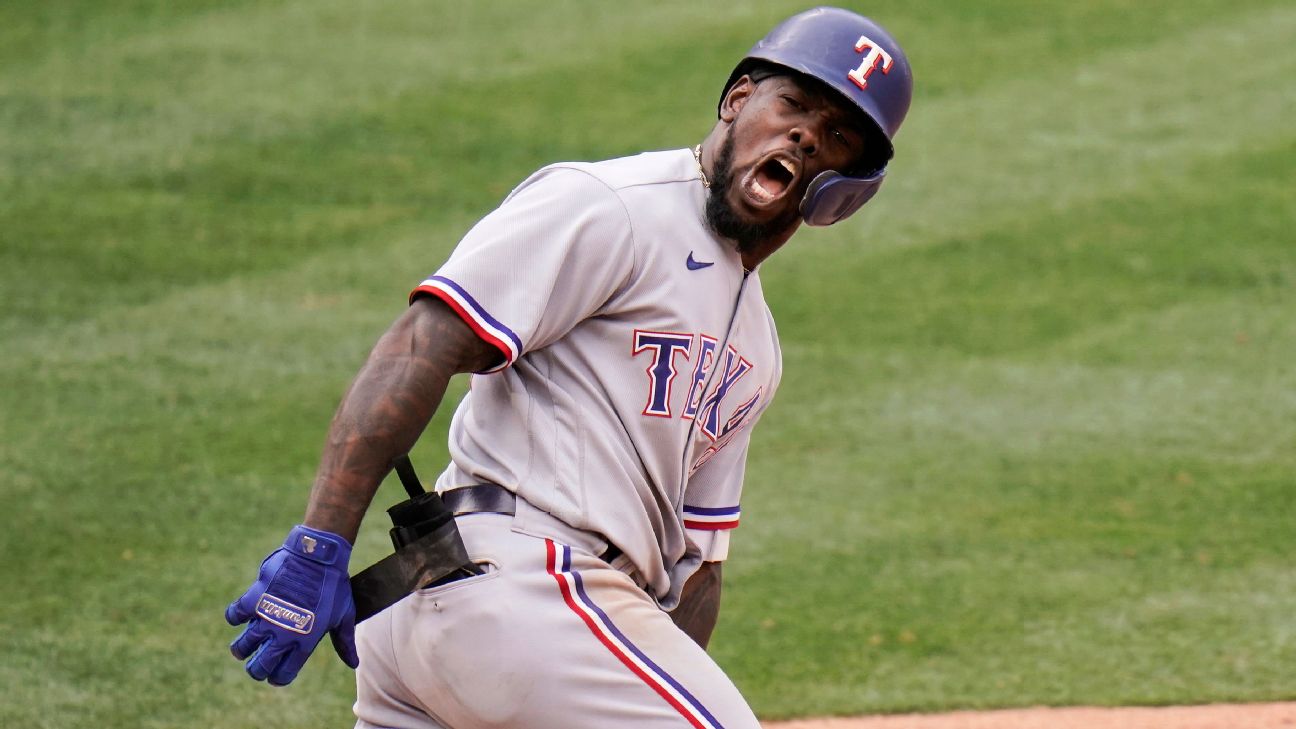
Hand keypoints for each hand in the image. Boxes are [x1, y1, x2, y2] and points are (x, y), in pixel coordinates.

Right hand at [225, 525, 358, 685]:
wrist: (318, 556)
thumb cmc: (333, 586)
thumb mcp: (343, 615)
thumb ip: (344, 642)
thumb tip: (354, 664)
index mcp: (305, 641)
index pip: (283, 674)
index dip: (277, 678)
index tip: (275, 674)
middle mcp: (283, 634)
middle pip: (258, 667)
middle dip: (256, 669)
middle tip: (257, 662)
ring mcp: (266, 617)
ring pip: (241, 647)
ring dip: (241, 649)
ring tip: (245, 646)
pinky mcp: (254, 598)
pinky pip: (234, 616)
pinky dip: (234, 616)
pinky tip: (242, 613)